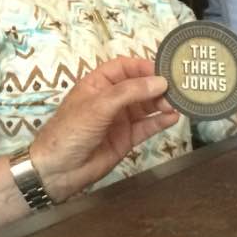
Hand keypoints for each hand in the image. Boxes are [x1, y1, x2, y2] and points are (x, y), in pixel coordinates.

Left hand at [27, 56, 178, 200]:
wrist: (58, 170)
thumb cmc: (69, 131)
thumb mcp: (98, 105)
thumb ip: (129, 92)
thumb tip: (159, 82)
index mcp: (97, 84)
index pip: (124, 67)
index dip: (143, 66)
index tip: (164, 70)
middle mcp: (111, 99)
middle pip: (139, 86)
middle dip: (157, 86)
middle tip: (177, 89)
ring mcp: (120, 119)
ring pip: (146, 106)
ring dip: (162, 103)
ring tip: (178, 103)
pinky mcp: (127, 139)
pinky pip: (147, 127)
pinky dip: (161, 121)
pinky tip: (173, 117)